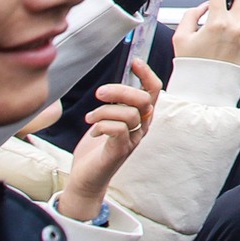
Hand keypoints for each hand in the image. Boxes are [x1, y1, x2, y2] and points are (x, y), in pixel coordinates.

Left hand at [57, 63, 155, 221]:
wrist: (86, 178)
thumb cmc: (95, 148)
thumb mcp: (107, 120)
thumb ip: (113, 104)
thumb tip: (111, 83)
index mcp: (141, 116)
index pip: (153, 90)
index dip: (147, 74)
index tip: (135, 62)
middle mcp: (141, 127)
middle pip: (143, 100)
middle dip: (120, 91)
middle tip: (99, 93)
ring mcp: (133, 140)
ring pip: (129, 114)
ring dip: (104, 112)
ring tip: (90, 118)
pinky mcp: (120, 151)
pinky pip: (117, 129)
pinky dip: (102, 125)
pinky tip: (92, 130)